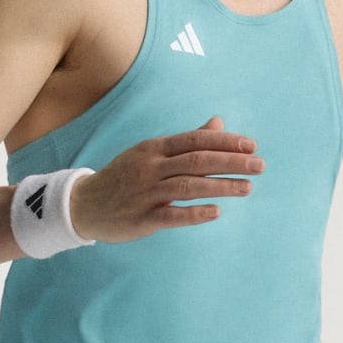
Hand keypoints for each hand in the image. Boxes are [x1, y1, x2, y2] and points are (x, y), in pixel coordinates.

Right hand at [69, 116, 264, 244]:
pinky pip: (172, 215)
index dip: (225, 142)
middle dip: (231, 162)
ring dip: (220, 187)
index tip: (251, 146)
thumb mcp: (151, 153)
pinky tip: (216, 213)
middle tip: (259, 165)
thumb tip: (219, 124)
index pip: (196, 140)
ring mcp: (146, 192)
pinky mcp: (142, 218)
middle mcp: (151, 167)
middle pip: (197, 161)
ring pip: (188, 186)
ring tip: (247, 188)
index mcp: (155, 148)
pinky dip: (195, 214)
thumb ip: (186, 142)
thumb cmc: (124, 177)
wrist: (82, 205)